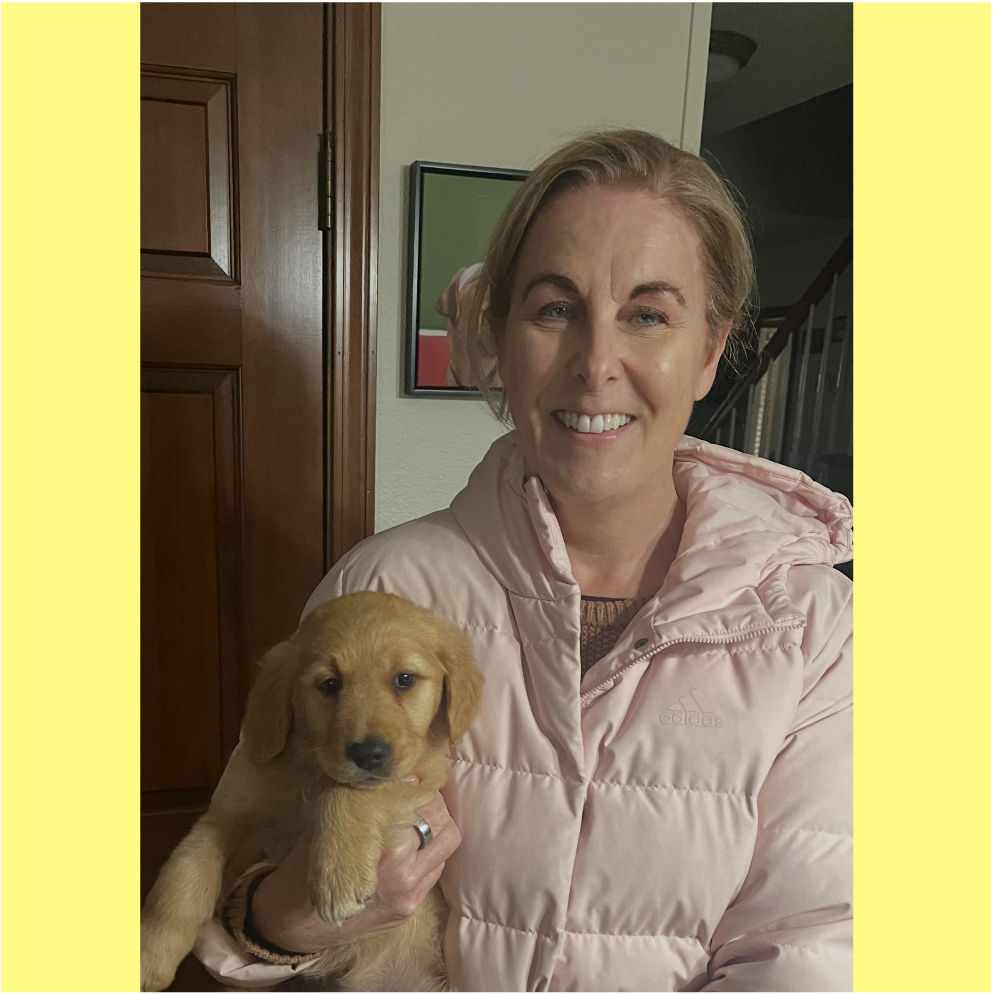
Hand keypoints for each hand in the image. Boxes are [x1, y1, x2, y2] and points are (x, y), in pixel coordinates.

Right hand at [250, 786, 458, 953]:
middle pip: (443, 824)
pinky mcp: (410, 910)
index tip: (412, 780)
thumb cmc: (307, 865)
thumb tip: (403, 776)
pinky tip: (411, 845)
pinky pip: (435, 870)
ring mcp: (410, 895)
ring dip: (436, 828)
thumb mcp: (330, 823)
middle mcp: (404, 874)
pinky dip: (430, 852)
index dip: (420, 787)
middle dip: (433, 805)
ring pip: (446, 846)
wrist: (297, 923)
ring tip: (418, 818)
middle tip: (418, 796)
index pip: (425, 804)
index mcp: (386, 848)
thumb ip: (367, 801)